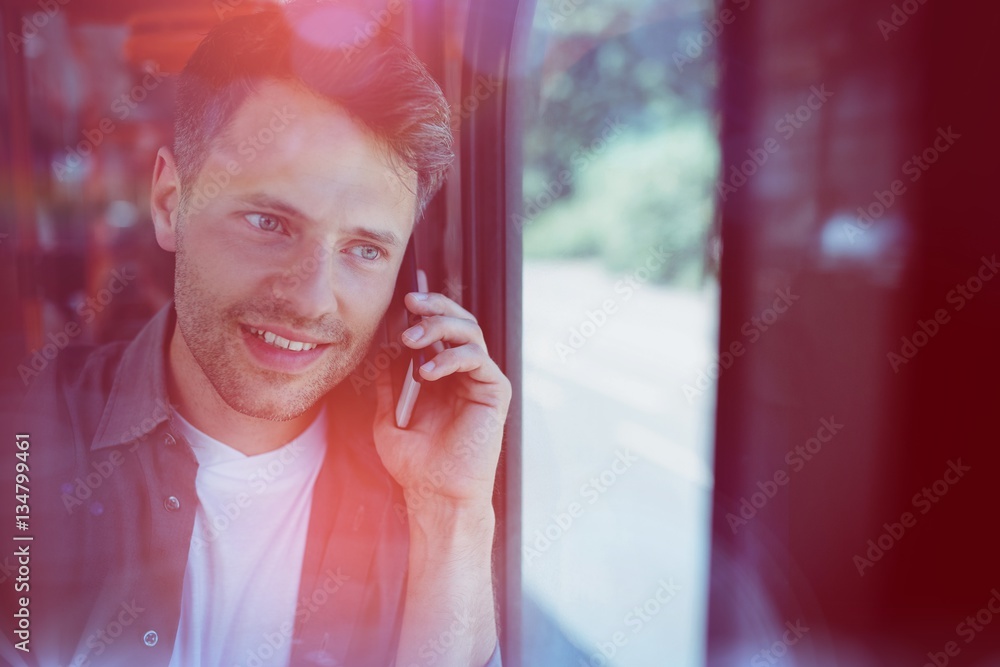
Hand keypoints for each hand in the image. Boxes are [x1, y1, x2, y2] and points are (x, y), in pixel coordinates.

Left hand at [372, 291, 510, 514]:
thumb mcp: (386, 417)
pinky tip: (426, 371)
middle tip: (410, 303)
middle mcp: (465, 373)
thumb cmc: (415, 464)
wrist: (435, 494)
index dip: (425, 310)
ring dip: (439, 327)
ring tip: (411, 340)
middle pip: (459, 322)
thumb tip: (380, 349)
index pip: (439, 329)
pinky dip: (451, 357)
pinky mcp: (495, 392)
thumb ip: (387, 383)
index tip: (401, 301)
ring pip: (470, 332)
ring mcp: (482, 381)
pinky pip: (478, 359)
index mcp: (443, 376)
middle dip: (435, 307)